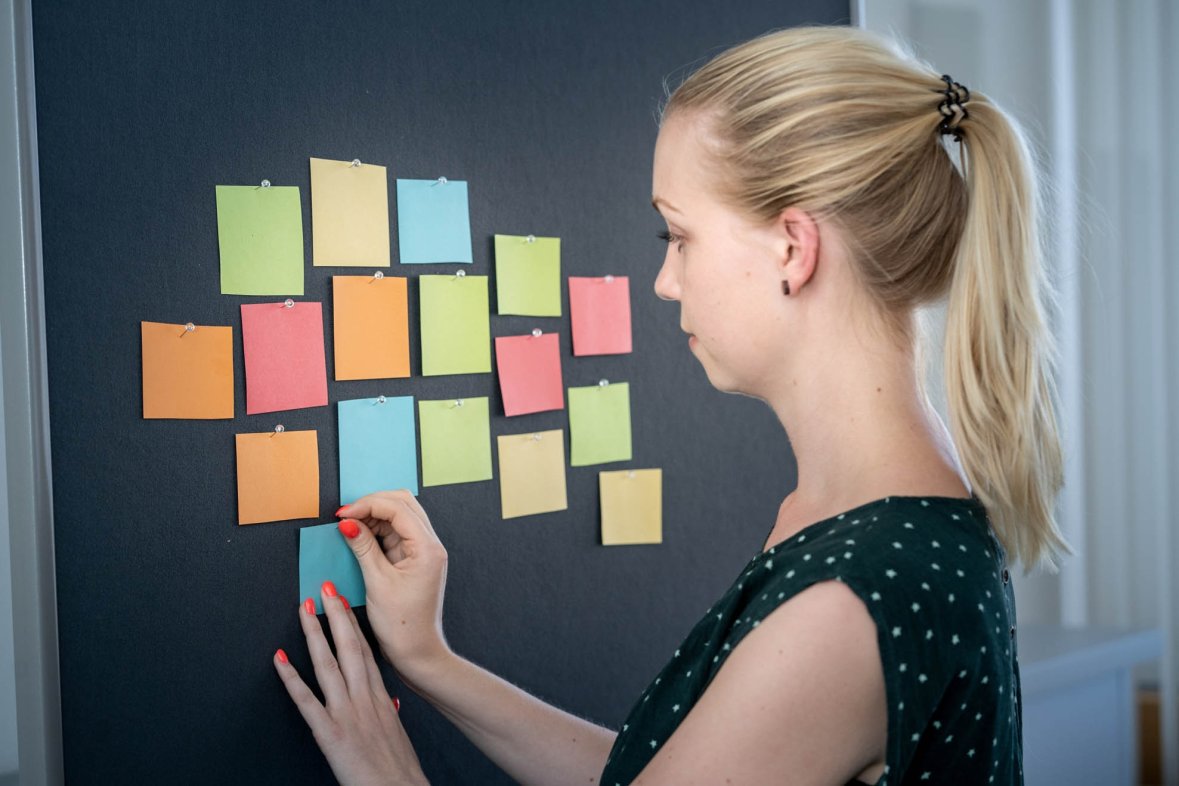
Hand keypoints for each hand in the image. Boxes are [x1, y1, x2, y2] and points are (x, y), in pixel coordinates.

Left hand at [274, 582, 428, 785]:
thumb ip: (390, 713)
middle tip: (325, 588)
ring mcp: (347, 713)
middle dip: (337, 615)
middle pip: (350, 647)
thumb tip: (391, 702)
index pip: (366, 650)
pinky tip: (279, 659)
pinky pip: (306, 701)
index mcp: (381, 697)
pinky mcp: (329, 732)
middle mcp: (364, 698)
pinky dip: (291, 678)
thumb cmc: (399, 768)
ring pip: (328, 664)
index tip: (344, 601)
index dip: (354, 623)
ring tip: (304, 609)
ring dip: (314, 634)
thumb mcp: (398, 733)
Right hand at [335, 491, 451, 683]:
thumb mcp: (377, 582)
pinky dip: (378, 529)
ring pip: (400, 515)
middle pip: (403, 504)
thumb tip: (347, 523)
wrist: (417, 651)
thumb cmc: (401, 624)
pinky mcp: (415, 558)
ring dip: (374, 515)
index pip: (399, 508)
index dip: (368, 505)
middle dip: (373, 504)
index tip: (343, 514)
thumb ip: (363, 547)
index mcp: (427, 548)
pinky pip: (397, 532)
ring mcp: (424, 550)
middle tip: (345, 516)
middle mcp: (431, 544)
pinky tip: (359, 535)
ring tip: (349, 525)